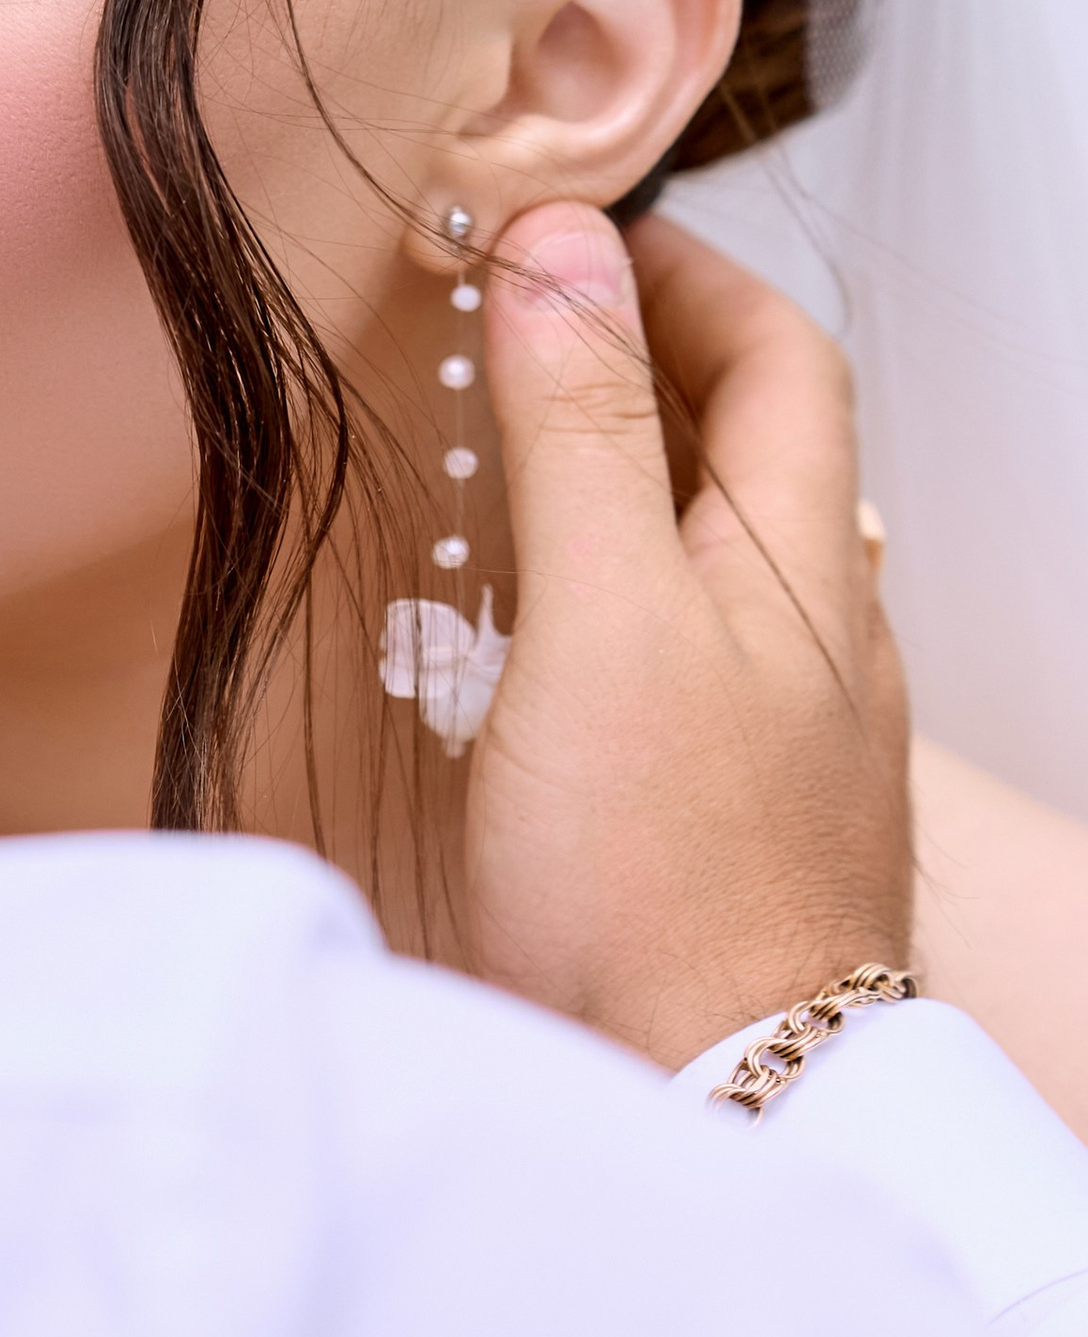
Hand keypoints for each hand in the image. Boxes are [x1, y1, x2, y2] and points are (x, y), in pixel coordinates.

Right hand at [464, 201, 911, 1069]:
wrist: (715, 1094)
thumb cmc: (658, 874)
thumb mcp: (601, 614)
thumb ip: (580, 430)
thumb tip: (563, 247)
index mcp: (806, 561)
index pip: (783, 357)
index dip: (685, 279)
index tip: (569, 242)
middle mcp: (824, 634)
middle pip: (762, 447)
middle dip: (652, 362)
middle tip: (521, 331)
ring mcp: (792, 730)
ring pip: (728, 553)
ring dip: (632, 479)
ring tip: (512, 464)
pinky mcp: (738, 812)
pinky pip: (696, 653)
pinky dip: (623, 595)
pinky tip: (543, 640)